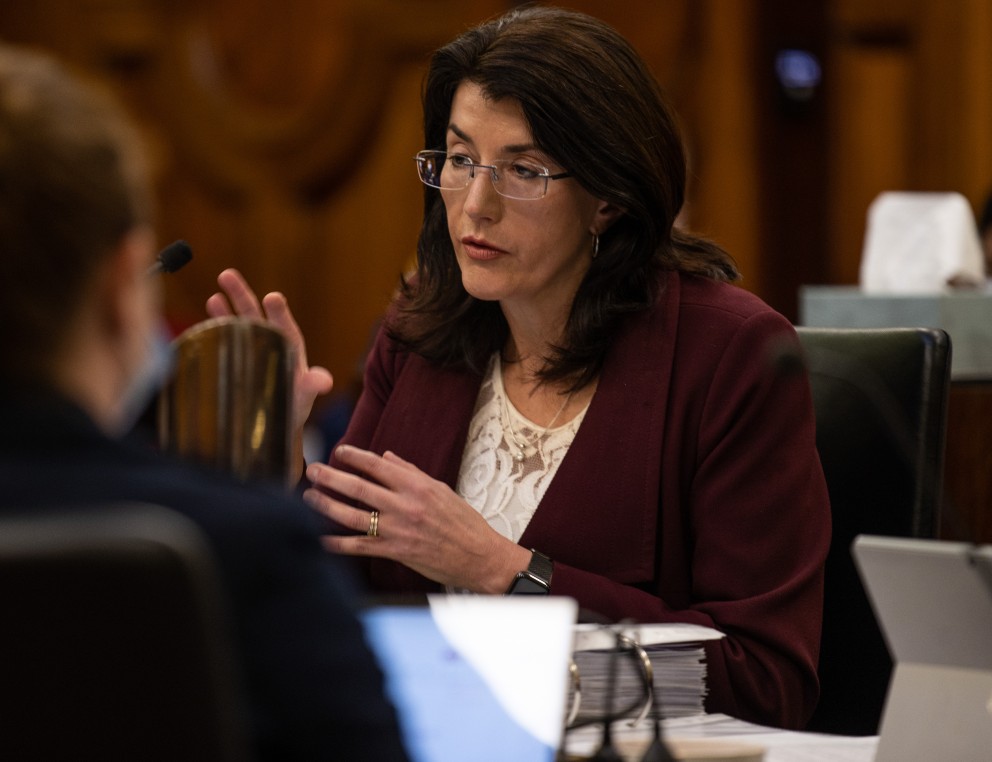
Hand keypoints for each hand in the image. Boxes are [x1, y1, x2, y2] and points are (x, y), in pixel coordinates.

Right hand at [206, 268, 333, 469]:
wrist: (272, 426)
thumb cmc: (292, 408)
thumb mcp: (303, 397)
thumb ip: (312, 386)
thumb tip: (323, 380)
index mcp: (288, 348)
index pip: (284, 326)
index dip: (278, 312)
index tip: (272, 297)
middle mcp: (268, 344)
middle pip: (255, 315)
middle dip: (242, 296)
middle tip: (227, 275)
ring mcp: (250, 350)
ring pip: (238, 324)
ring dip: (225, 309)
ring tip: (214, 295)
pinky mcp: (234, 361)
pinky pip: (224, 341)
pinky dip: (215, 330)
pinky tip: (204, 320)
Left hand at [304, 445, 530, 592]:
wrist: (478, 556)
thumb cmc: (463, 521)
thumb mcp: (440, 489)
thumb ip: (410, 472)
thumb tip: (385, 455)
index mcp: (416, 485)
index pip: (377, 464)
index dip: (354, 456)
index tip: (339, 451)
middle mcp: (404, 505)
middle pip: (359, 487)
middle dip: (331, 477)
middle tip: (313, 469)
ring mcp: (398, 529)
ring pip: (353, 515)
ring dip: (327, 505)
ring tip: (309, 496)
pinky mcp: (395, 552)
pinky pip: (359, 547)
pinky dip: (337, 543)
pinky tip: (319, 539)